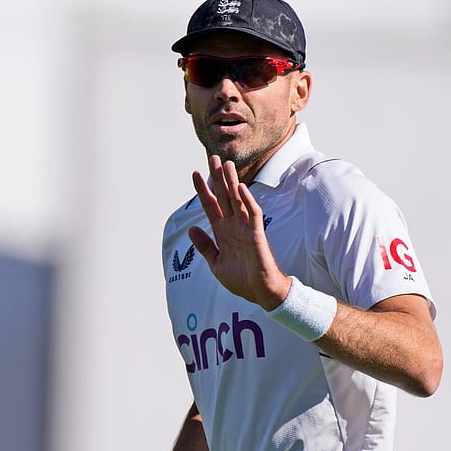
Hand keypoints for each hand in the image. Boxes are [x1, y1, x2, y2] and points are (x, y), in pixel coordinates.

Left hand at [188, 155, 290, 309]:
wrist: (259, 292)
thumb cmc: (240, 279)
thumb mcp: (215, 263)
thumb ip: (204, 246)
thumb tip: (191, 229)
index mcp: (222, 231)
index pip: (211, 205)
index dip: (203, 189)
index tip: (195, 173)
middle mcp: (234, 225)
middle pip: (224, 196)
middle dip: (218, 177)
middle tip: (212, 157)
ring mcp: (246, 228)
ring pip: (238, 200)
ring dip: (232, 182)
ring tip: (226, 165)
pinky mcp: (258, 234)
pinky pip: (253, 214)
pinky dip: (248, 201)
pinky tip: (241, 188)